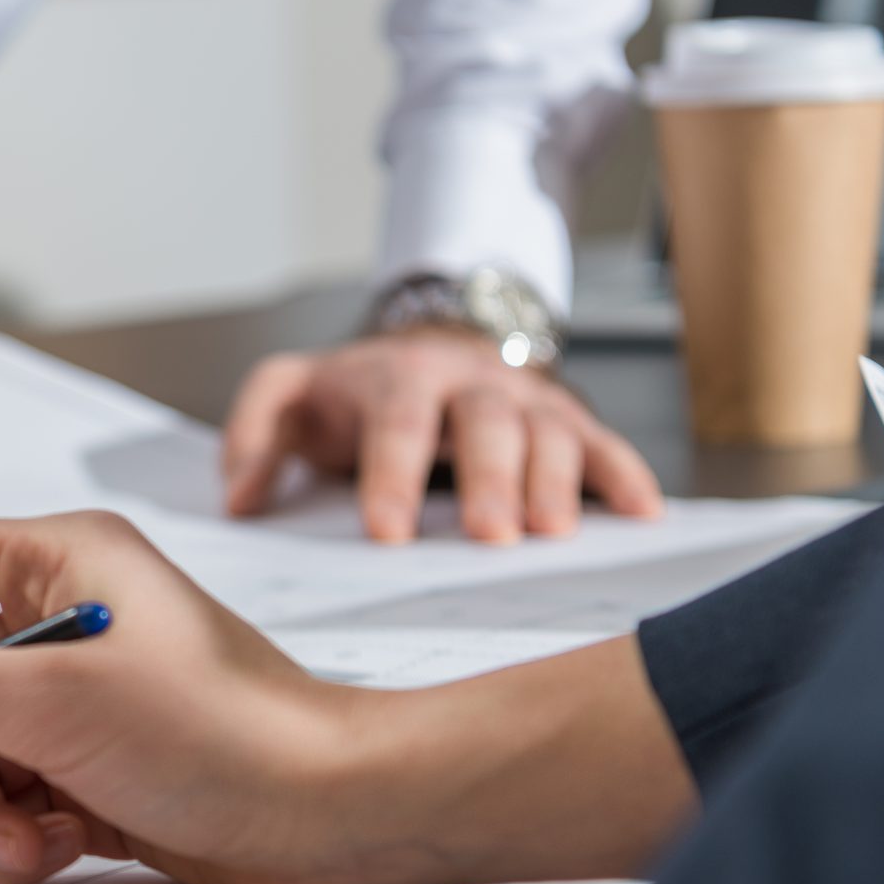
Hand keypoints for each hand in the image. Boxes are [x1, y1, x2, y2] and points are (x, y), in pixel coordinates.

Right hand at [0, 512, 695, 883]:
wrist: (337, 817)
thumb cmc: (227, 735)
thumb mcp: (55, 699)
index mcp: (62, 565)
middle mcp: (70, 625)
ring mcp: (85, 705)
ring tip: (22, 851)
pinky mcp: (102, 776)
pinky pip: (14, 804)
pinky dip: (17, 840)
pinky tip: (55, 858)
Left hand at [223, 329, 663, 544]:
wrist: (428, 346)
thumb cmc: (355, 394)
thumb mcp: (292, 395)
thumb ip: (254, 434)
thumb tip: (239, 496)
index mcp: (397, 379)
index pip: (396, 424)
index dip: (392, 475)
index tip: (388, 531)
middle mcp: (469, 383)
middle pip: (486, 423)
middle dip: (489, 477)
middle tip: (490, 536)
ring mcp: (525, 400)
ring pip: (549, 432)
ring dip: (557, 480)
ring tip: (554, 534)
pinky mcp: (568, 421)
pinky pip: (604, 445)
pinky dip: (626, 477)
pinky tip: (644, 516)